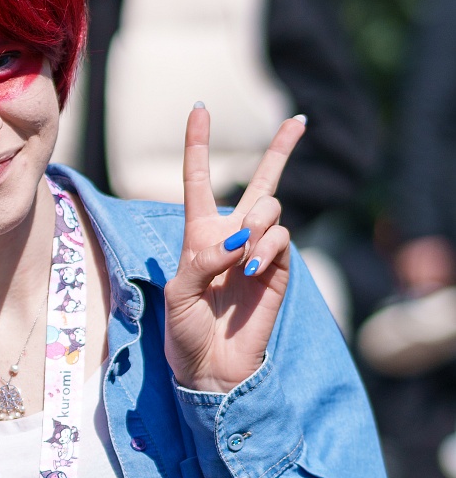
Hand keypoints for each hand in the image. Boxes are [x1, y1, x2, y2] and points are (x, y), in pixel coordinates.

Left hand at [163, 107, 304, 393]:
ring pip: (270, 208)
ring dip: (257, 222)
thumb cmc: (184, 333)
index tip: (199, 108)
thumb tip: (239, 240)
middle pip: (261, 182)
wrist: (211, 369)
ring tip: (242, 254)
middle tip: (299, 119)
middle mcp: (232, 236)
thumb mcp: (179, 294)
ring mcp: (259, 251)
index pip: (197, 182)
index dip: (198, 145)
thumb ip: (203, 260)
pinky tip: (251, 272)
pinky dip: (266, 250)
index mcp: (198, 235)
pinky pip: (281, 239)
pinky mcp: (279, 270)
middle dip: (281, 149)